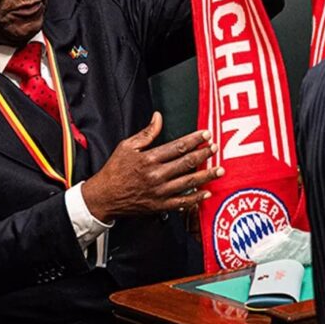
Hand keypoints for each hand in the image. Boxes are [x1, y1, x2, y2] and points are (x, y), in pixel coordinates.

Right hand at [81, 112, 224, 222]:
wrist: (104, 196)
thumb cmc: (114, 170)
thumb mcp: (126, 146)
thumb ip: (146, 133)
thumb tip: (158, 117)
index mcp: (148, 159)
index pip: (177, 147)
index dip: (194, 140)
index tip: (206, 134)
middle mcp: (156, 176)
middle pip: (186, 163)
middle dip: (204, 155)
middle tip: (216, 148)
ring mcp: (159, 192)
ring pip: (188, 182)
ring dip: (206, 175)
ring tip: (219, 170)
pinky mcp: (159, 205)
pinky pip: (182, 202)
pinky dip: (195, 198)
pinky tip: (206, 192)